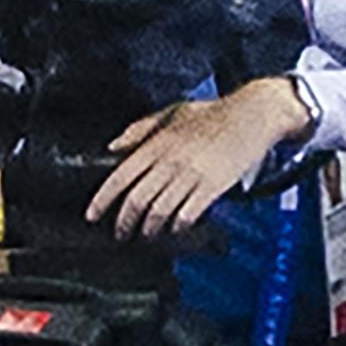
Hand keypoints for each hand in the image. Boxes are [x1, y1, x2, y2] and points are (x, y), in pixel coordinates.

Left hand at [87, 81, 304, 241]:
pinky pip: (187, 214)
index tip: (92, 215)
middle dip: (124, 222)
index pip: (120, 177)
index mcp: (158, 143)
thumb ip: (141, 129)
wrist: (253, 114)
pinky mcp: (212, 186)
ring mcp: (192, 175)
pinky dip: (178, 225)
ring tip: (147, 233)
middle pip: (137, 200)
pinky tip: (176, 227)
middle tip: (120, 233)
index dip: (102, 200)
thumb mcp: (173, 112)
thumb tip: (113, 147)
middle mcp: (170, 161)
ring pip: (159, 211)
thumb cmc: (214, 112)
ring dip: (150, 228)